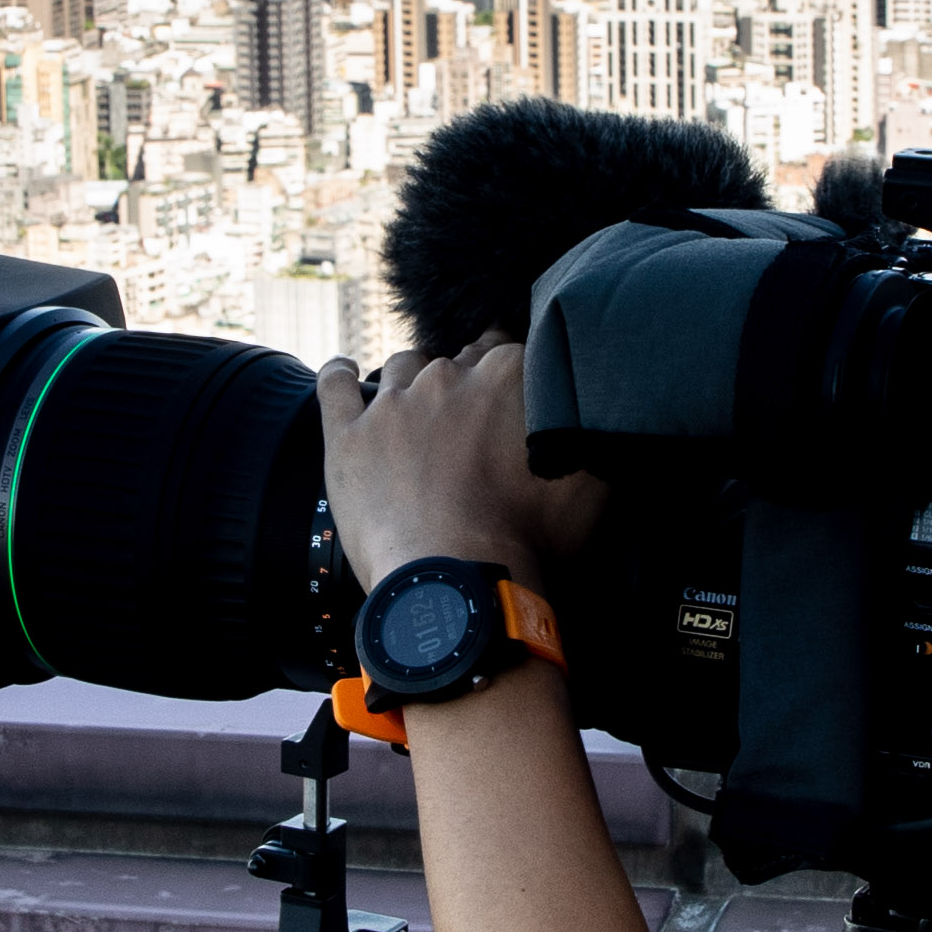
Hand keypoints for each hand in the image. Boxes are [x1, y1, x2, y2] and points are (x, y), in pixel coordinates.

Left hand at [323, 336, 587, 592]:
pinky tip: (344, 369)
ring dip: (412, 381)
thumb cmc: (528, 541)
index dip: (510, 378)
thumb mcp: (591, 483)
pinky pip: (336, 385)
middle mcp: (448, 377)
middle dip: (465, 384)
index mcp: (507, 375)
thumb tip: (596, 417)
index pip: (510, 350)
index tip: (512, 403)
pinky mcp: (349, 435)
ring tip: (417, 411)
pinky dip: (339, 374)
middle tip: (470, 425)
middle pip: (457, 360)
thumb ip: (591, 434)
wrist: (455, 581)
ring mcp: (393, 403)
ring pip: (404, 366)